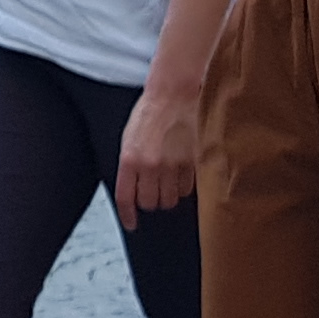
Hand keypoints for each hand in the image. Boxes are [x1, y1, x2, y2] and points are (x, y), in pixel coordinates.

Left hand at [114, 83, 201, 224]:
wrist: (174, 93)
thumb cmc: (150, 113)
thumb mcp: (129, 138)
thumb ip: (130, 166)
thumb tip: (133, 191)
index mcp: (129, 158)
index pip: (126, 198)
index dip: (128, 216)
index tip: (131, 224)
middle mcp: (150, 165)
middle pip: (151, 204)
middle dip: (151, 201)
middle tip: (153, 190)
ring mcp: (173, 165)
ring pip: (170, 199)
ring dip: (168, 195)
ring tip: (167, 180)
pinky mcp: (192, 162)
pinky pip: (187, 188)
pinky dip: (183, 187)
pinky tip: (181, 174)